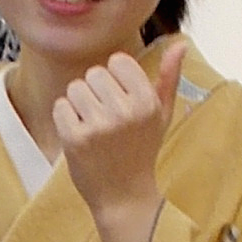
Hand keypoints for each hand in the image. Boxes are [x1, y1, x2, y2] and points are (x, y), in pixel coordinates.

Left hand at [54, 44, 186, 241]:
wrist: (124, 197)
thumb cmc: (142, 151)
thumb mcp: (161, 115)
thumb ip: (169, 78)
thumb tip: (180, 44)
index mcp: (147, 101)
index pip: (117, 61)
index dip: (114, 78)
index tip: (120, 100)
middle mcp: (125, 111)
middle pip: (94, 73)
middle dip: (95, 92)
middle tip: (106, 120)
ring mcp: (99, 126)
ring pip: (74, 88)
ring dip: (79, 105)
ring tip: (93, 128)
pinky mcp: (75, 139)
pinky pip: (60, 107)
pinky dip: (65, 120)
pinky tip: (80, 137)